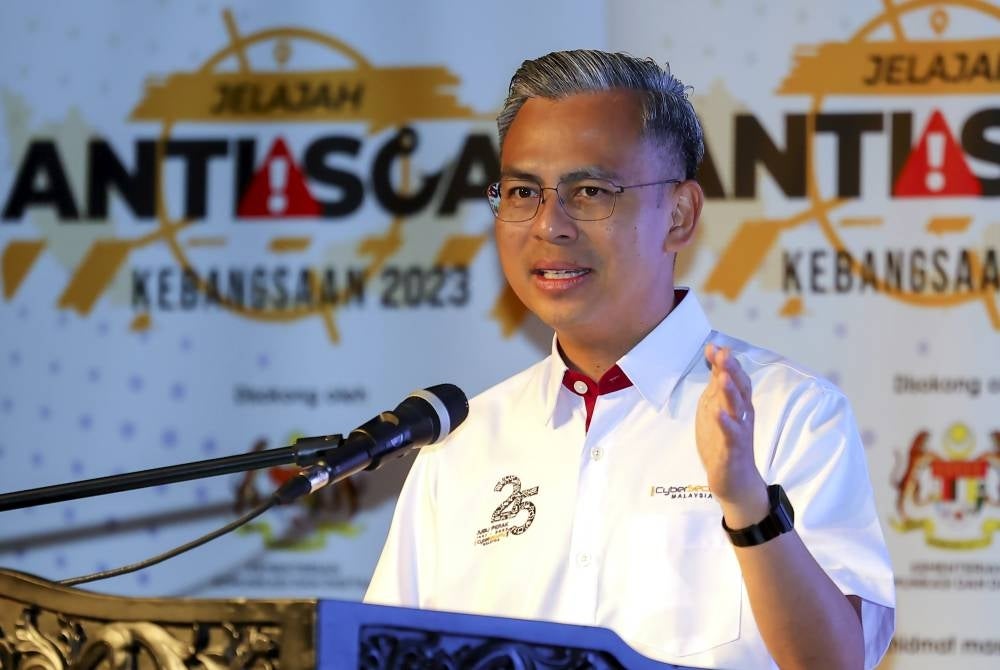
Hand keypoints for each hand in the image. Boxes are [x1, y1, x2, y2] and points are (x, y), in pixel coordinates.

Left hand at [696, 344, 767, 525]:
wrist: (735, 481)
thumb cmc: (725, 441)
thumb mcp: (717, 407)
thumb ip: (717, 383)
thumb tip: (715, 355)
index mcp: (739, 404)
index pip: (736, 378)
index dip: (726, 362)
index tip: (714, 346)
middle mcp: (743, 415)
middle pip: (741, 389)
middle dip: (732, 371)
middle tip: (723, 354)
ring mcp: (739, 431)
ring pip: (737, 409)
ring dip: (730, 392)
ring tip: (722, 377)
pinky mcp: (733, 450)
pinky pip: (731, 435)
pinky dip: (725, 424)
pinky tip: (717, 414)